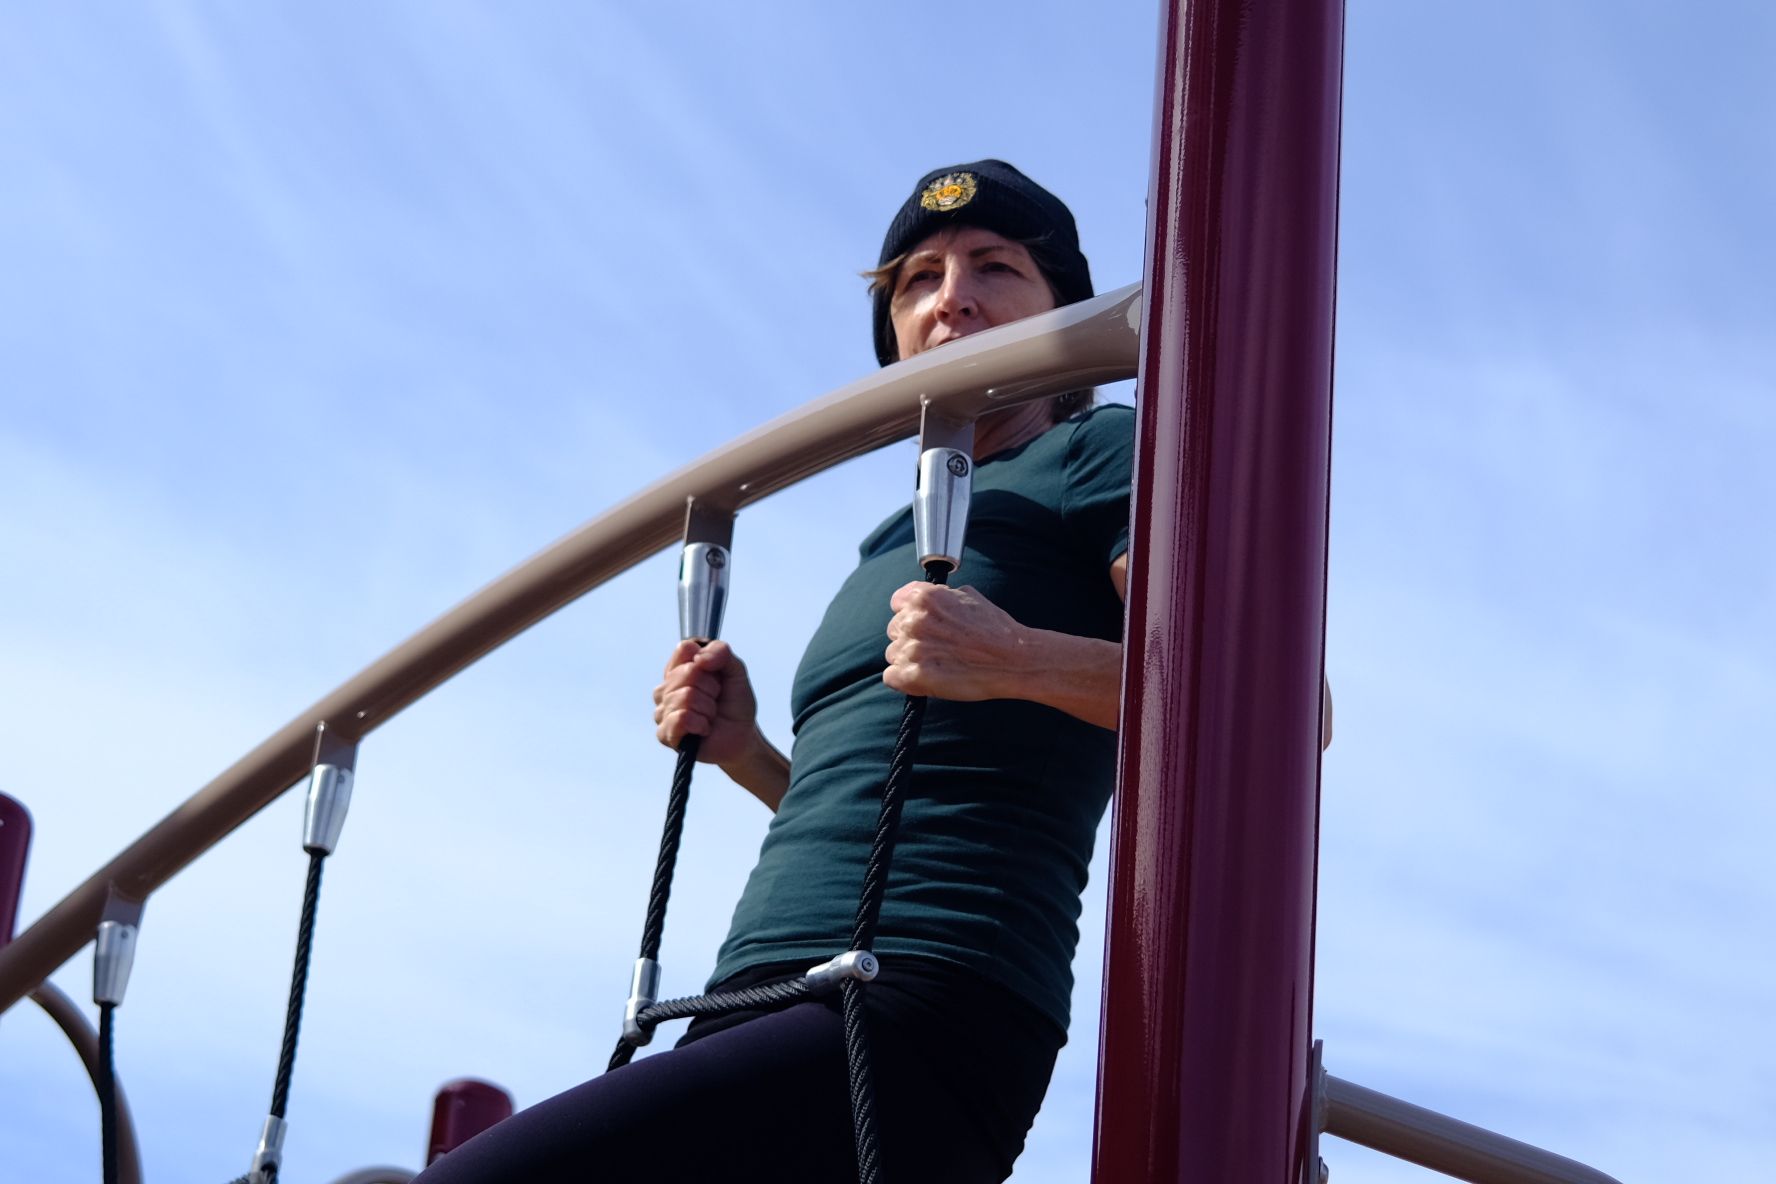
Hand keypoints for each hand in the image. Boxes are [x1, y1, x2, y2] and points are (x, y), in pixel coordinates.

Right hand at [652, 640, 759, 763]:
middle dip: (712, 688)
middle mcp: (666, 688)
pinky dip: (701, 724)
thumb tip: (699, 659)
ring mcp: (662, 711)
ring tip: (710, 716)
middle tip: (716, 700)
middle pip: (688, 673)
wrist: (742, 736)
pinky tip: (704, 729)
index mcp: (678, 668)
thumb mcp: (736, 671)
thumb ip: (721, 653)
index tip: (716, 675)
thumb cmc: (735, 704)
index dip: (706, 662)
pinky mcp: (664, 734)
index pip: (684, 649)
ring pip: (686, 696)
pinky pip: (681, 718)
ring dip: (708, 708)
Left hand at [883, 582, 1026, 699]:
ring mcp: (911, 648)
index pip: (897, 602)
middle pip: (894, 630)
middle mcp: (913, 620)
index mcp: (924, 598)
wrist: (1013, 659)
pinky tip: (925, 679)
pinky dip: (905, 681)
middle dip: (911, 639)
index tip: (923, 625)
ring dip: (909, 661)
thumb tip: (926, 599)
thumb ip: (941, 596)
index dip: (909, 614)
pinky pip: (891, 677)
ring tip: (937, 665)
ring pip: (893, 655)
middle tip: (936, 648)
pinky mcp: (913, 675)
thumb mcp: (968, 596)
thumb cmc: (996, 628)